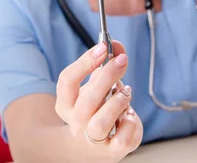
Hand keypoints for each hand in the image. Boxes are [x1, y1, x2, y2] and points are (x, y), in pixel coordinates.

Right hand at [55, 40, 142, 160]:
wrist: (93, 146)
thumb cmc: (96, 109)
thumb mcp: (97, 85)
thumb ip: (105, 64)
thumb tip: (117, 45)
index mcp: (66, 103)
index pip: (67, 80)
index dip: (85, 62)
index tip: (103, 46)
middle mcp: (75, 122)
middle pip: (87, 99)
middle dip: (107, 76)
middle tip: (121, 60)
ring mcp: (92, 139)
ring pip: (101, 122)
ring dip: (117, 102)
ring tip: (126, 92)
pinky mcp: (111, 151)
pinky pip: (122, 139)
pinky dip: (130, 123)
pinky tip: (130, 114)